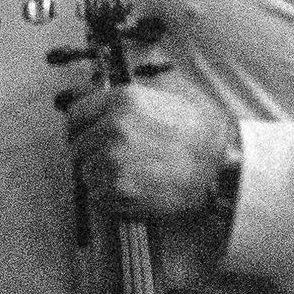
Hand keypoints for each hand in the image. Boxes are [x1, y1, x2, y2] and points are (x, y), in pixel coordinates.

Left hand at [60, 80, 231, 222]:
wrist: (219, 166)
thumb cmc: (197, 132)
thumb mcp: (163, 96)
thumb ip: (125, 98)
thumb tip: (96, 102)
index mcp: (120, 100)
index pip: (74, 116)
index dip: (80, 128)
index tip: (87, 136)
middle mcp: (111, 127)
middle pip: (77, 147)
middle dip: (91, 154)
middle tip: (115, 160)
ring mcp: (113, 159)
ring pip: (85, 173)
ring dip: (100, 177)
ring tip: (129, 175)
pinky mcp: (118, 188)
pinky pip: (96, 196)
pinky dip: (109, 197)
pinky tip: (132, 189)